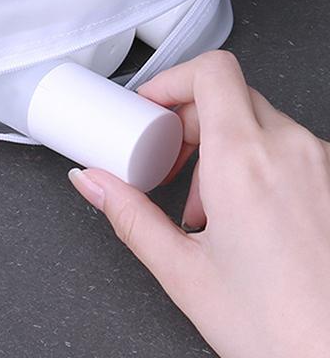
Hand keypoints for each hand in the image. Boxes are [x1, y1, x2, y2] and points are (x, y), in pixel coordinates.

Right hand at [68, 50, 329, 357]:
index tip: (150, 108)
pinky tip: (243, 216)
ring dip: (221, 146)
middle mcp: (291, 150)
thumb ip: (128, 215)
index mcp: (245, 161)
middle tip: (166, 161)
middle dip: (187, 122)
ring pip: (258, 121)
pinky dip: (256, 163)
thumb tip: (94, 182)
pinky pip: (288, 147)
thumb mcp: (184, 272)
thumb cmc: (288, 332)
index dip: (171, 79)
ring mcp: (323, 164)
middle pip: (227, 94)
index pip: (210, 70)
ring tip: (204, 204)